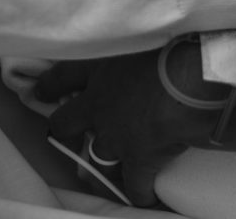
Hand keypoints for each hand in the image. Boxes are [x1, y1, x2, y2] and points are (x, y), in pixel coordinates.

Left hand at [37, 45, 214, 206]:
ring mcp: (116, 137)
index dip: (51, 86)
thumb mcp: (143, 39)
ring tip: (107, 170)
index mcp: (99, 70)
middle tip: (70, 136)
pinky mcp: (140, 160)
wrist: (192, 78)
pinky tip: (144, 195)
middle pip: (66, 124)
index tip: (43, 91)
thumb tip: (146, 54)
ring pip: (98, 158)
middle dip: (66, 132)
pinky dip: (139, 192)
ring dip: (102, 164)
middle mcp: (99, 106)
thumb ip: (134, 52)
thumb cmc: (172, 48)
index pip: (63, 76)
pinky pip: (135, 186)